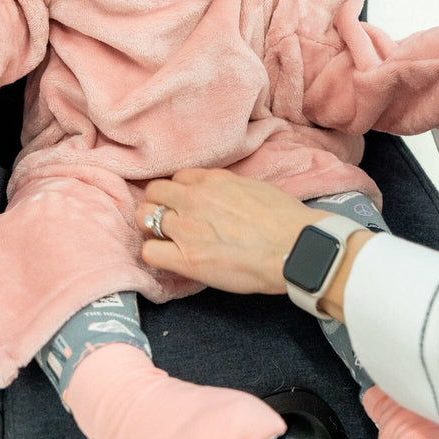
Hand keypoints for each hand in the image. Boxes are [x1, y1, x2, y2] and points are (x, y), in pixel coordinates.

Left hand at [135, 169, 318, 294]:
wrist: (294, 248)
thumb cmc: (286, 220)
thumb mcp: (255, 187)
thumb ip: (229, 187)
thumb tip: (222, 195)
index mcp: (212, 180)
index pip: (178, 178)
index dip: (180, 192)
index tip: (187, 204)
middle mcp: (193, 199)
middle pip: (154, 192)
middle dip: (159, 205)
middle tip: (172, 221)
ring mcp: (185, 228)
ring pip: (144, 219)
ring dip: (153, 228)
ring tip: (167, 240)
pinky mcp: (186, 259)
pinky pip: (149, 252)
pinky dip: (156, 255)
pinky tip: (171, 259)